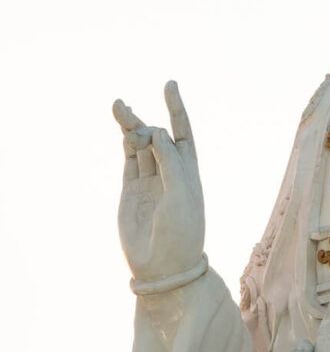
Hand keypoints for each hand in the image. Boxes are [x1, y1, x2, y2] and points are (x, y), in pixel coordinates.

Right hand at [113, 81, 203, 283]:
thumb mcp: (181, 193)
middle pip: (157, 136)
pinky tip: (123, 130)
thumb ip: (169, 161)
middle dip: (145, 119)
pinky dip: (125, 143)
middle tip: (125, 106)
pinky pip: (128, 160)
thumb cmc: (181, 231)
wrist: (163, 266)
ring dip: (131, 126)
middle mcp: (169, 171)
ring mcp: (149, 180)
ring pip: (139, 145)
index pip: (182, 132)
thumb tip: (157, 131)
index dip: (176, 108)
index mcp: (188, 170)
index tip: (170, 84)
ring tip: (119, 108)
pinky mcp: (131, 190)